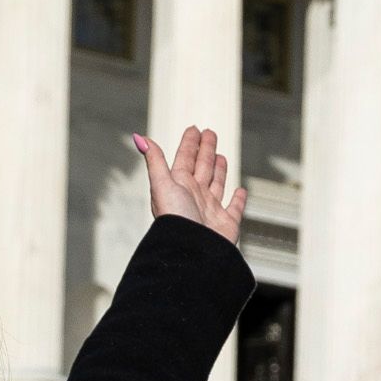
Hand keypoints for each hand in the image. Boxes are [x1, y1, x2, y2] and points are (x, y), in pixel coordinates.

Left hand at [128, 128, 246, 240]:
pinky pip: (235, 209)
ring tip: (220, 156)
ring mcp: (210, 210)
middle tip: (210, 133)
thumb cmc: (175, 220)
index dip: (189, 144)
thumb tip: (140, 139)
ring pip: (216, 184)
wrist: (192, 251)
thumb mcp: (162, 185)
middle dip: (205, 150)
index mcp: (179, 186)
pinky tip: (240, 191)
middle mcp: (194, 197)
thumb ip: (155, 161)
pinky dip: (239, 200)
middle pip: (201, 167)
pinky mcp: (226, 223)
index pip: (185, 159)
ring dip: (219, 170)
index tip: (194, 129)